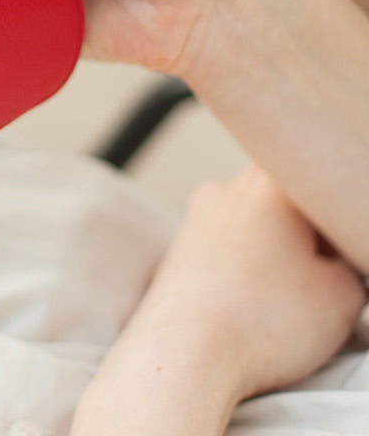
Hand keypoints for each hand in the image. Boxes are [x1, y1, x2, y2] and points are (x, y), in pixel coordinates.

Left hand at [70, 166, 366, 434]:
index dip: (343, 236)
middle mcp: (228, 187)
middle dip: (311, 242)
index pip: (327, 197)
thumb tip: (340, 262)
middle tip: (322, 282)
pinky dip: (246, 270)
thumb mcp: (343, 294)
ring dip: (277, 256)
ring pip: (258, 228)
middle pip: (289, 208)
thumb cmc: (261, 320)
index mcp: (270, 182)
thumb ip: (353, 264)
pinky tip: (252, 303)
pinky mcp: (182, 246)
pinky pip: (229, 250)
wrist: (185, 352)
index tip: (344, 266)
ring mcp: (199, 215)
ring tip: (284, 300)